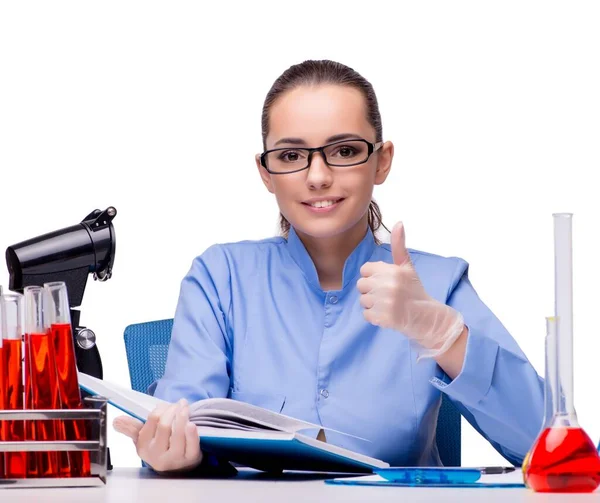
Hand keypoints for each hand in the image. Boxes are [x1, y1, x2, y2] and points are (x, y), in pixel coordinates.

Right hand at [113, 399, 202, 472]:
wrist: (178, 467)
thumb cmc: (161, 448)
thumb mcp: (144, 440)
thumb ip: (132, 428)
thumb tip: (116, 421)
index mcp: (144, 447)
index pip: (152, 421)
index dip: (161, 408)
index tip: (166, 405)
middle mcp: (157, 455)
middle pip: (165, 426)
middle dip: (172, 410)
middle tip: (179, 404)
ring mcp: (175, 458)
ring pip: (178, 434)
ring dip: (183, 416)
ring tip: (185, 407)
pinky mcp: (190, 459)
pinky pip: (192, 445)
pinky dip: (192, 433)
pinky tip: (192, 423)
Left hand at [357, 221, 464, 357]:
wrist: (427, 316)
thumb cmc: (414, 290)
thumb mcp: (407, 266)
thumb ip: (399, 246)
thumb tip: (399, 223)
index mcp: (392, 270)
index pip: (364, 270)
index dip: (372, 276)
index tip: (384, 282)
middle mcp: (388, 285)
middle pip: (361, 285)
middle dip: (371, 291)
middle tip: (387, 295)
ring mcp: (386, 302)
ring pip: (363, 301)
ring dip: (372, 305)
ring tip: (388, 305)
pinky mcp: (384, 318)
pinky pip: (366, 315)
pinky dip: (374, 317)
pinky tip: (387, 314)